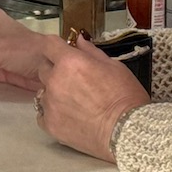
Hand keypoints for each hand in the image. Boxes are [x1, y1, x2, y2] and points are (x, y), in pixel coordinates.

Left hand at [35, 36, 150, 160]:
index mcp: (69, 62)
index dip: (56, 49)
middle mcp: (55, 80)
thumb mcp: (114, 67)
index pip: (49, 45)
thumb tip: (79, 39)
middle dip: (55, 70)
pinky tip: (70, 117)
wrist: (129, 132)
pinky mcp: (50, 124)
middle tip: (74, 81)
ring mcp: (50, 103)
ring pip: (43, 92)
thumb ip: (91, 52)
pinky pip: (43, 113)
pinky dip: (53, 113)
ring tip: (75, 103)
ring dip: (54, 93)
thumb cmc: (126, 97)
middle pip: (43, 68)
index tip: (63, 54)